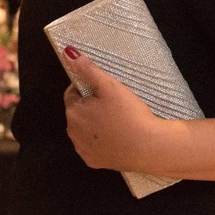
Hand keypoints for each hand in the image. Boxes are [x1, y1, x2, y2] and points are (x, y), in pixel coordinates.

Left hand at [61, 46, 168, 172]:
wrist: (146, 147)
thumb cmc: (129, 113)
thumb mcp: (111, 86)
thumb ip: (89, 69)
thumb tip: (68, 53)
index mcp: (73, 111)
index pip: (73, 93)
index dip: (89, 88)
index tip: (107, 90)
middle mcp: (71, 131)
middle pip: (78, 112)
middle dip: (91, 106)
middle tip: (116, 104)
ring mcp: (81, 149)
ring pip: (84, 129)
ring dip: (95, 123)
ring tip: (119, 120)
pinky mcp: (93, 161)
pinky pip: (93, 146)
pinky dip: (101, 141)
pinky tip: (117, 137)